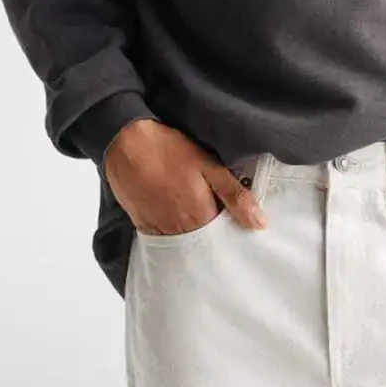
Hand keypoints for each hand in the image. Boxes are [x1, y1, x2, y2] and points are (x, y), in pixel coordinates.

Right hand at [102, 118, 267, 235]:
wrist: (126, 143)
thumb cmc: (170, 150)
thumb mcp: (209, 167)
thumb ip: (235, 196)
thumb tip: (260, 224)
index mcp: (200, 218)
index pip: (224, 237)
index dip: (232, 230)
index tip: (237, 222)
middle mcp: (179, 231)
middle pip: (203, 243)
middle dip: (213, 235)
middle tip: (216, 215)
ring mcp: (159, 230)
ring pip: (183, 242)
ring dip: (192, 234)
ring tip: (195, 214)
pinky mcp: (142, 225)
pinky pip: (163, 237)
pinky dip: (172, 231)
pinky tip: (176, 215)